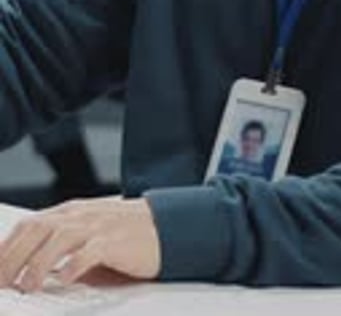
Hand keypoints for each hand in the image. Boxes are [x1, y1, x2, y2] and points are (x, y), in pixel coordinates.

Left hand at [0, 196, 160, 292]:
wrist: (165, 225)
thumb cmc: (124, 236)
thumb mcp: (87, 237)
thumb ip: (61, 248)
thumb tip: (28, 273)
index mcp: (70, 212)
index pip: (29, 224)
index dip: (5, 247)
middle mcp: (80, 215)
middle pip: (37, 230)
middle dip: (13, 257)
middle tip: (1, 283)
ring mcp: (98, 226)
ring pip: (59, 238)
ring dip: (38, 263)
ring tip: (27, 286)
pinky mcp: (116, 241)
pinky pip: (91, 250)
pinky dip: (75, 264)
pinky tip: (66, 279)